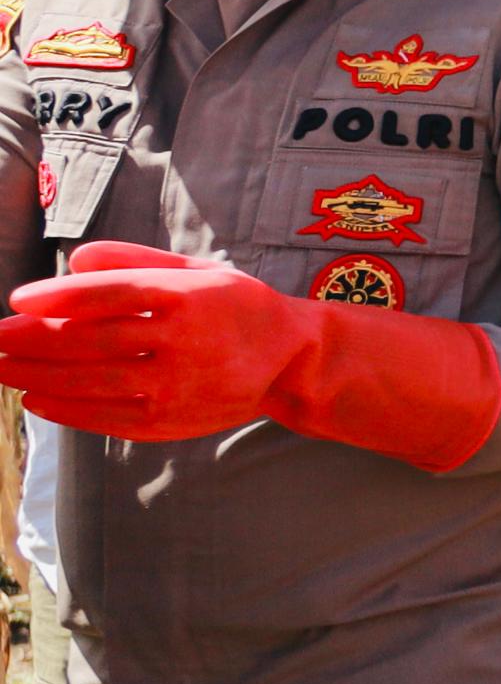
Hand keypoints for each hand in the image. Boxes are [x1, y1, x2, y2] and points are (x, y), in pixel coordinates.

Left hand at [0, 240, 500, 469]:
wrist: (291, 360)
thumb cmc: (235, 306)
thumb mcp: (196, 269)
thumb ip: (133, 262)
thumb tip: (71, 261)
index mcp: (189, 297)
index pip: (113, 296)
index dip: (61, 298)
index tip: (18, 299)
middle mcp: (183, 343)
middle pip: (91, 342)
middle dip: (31, 341)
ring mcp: (176, 386)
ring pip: (91, 382)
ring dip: (36, 376)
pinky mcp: (170, 421)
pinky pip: (106, 417)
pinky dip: (66, 409)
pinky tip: (36, 398)